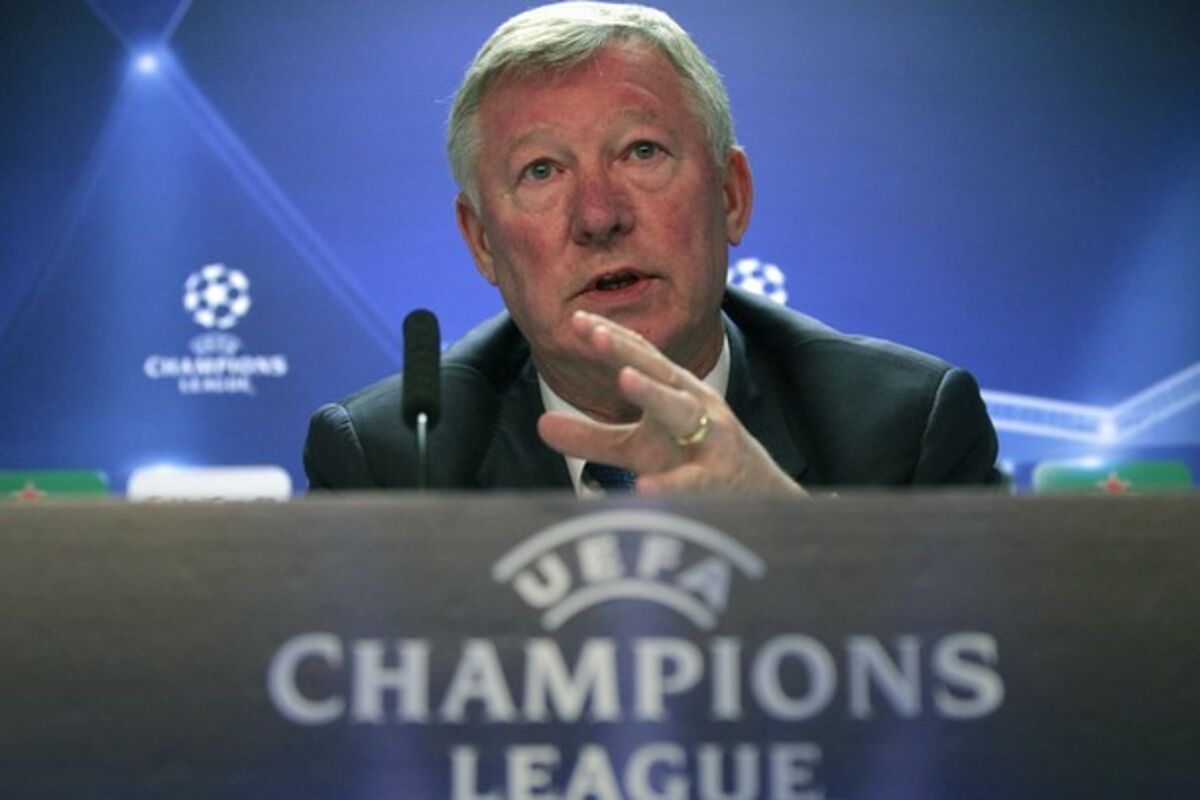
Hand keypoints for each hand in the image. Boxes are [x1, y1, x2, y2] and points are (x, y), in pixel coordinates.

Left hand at [537, 311, 806, 494]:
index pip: (640, 356)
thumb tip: (540, 425)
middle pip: (658, 372)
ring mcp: (711, 438)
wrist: (758, 497)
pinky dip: (670, 485)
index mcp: (674, 390)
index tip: (575, 319)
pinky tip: (643, 487)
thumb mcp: (639, 449)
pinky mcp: (718, 479)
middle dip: (626, 350)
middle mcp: (694, 404)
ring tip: (625, 378)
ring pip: (681, 411)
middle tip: (593, 332)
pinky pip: (693, 482)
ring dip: (654, 392)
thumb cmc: (692, 463)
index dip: (610, 336)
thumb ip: (592, 438)